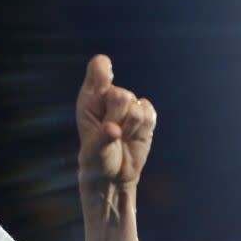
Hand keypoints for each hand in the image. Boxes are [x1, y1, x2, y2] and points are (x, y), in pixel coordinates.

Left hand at [76, 55, 156, 189]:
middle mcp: (109, 96)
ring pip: (135, 107)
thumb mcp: (92, 151)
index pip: (98, 67)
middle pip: (120, 93)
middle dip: (115, 118)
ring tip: (121, 138)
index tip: (103, 92)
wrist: (115, 173)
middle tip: (110, 133)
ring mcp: (129, 105)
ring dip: (129, 128)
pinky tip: (134, 136)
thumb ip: (101, 136)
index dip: (103, 73)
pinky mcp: (146, 115)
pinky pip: (149, 113)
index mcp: (91, 96)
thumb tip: (113, 129)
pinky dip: (142, 129)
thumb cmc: (97, 158)